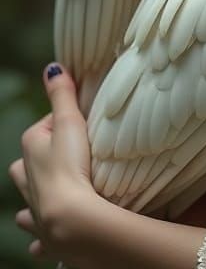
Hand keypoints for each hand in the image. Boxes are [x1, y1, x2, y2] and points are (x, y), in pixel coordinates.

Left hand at [9, 64, 99, 261]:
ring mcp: (33, 206)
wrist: (70, 219)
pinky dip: (39, 231)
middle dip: (39, 160)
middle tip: (67, 156)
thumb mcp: (69, 122)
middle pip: (26, 163)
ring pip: (26, 197)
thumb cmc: (70, 166)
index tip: (85, 125)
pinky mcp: (42, 231)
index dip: (66, 123)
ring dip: (34, 195)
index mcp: (29, 147)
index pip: (46, 125)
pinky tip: (45, 235)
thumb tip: (51, 67)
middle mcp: (24, 177)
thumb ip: (62, 95)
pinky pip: (35, 231)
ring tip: (50, 194)